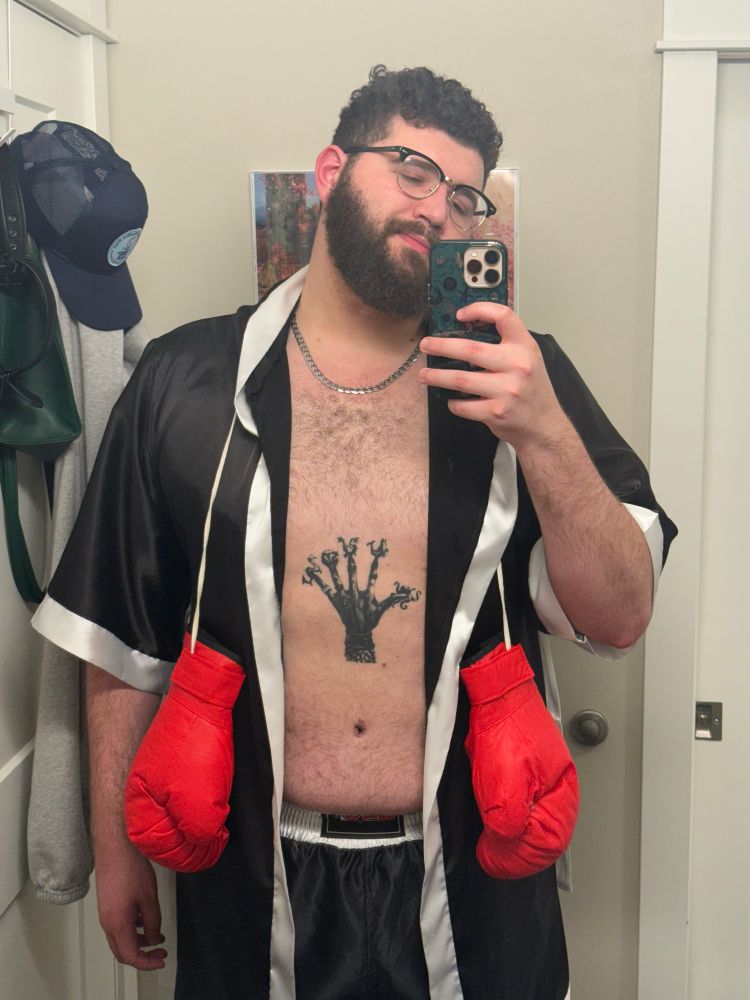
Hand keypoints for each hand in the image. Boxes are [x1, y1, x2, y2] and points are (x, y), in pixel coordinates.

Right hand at [95, 838, 166, 970]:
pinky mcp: (107, 903)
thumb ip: (153, 922)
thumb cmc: (130, 868)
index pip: (131, 956)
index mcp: (117, 924)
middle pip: (122, 951)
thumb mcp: (149, 898)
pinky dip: (133, 929)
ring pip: (120, 938)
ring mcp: (105, 913)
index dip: (147, 963)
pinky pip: (118, 925)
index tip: (161, 959)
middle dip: (142, 956)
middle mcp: (107, 922)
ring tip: (157, 936)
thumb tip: (154, 939)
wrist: (115, 845)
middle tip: (160, 952)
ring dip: (138, 941)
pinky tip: (146, 920)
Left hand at [419, 303, 566, 448]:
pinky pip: (463, 405)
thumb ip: (505, 345)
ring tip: (424, 375)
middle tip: (426, 345)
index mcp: (524, 346)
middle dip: (442, 346)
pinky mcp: (496, 412)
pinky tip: (451, 400)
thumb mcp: (527, 358)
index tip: (459, 315)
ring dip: (437, 376)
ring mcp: (507, 390)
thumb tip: (466, 332)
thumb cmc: (532, 390)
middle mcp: (517, 365)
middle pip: (471, 350)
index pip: (503, 316)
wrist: (544, 425)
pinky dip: (453, 403)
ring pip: (460, 379)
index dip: (479, 309)